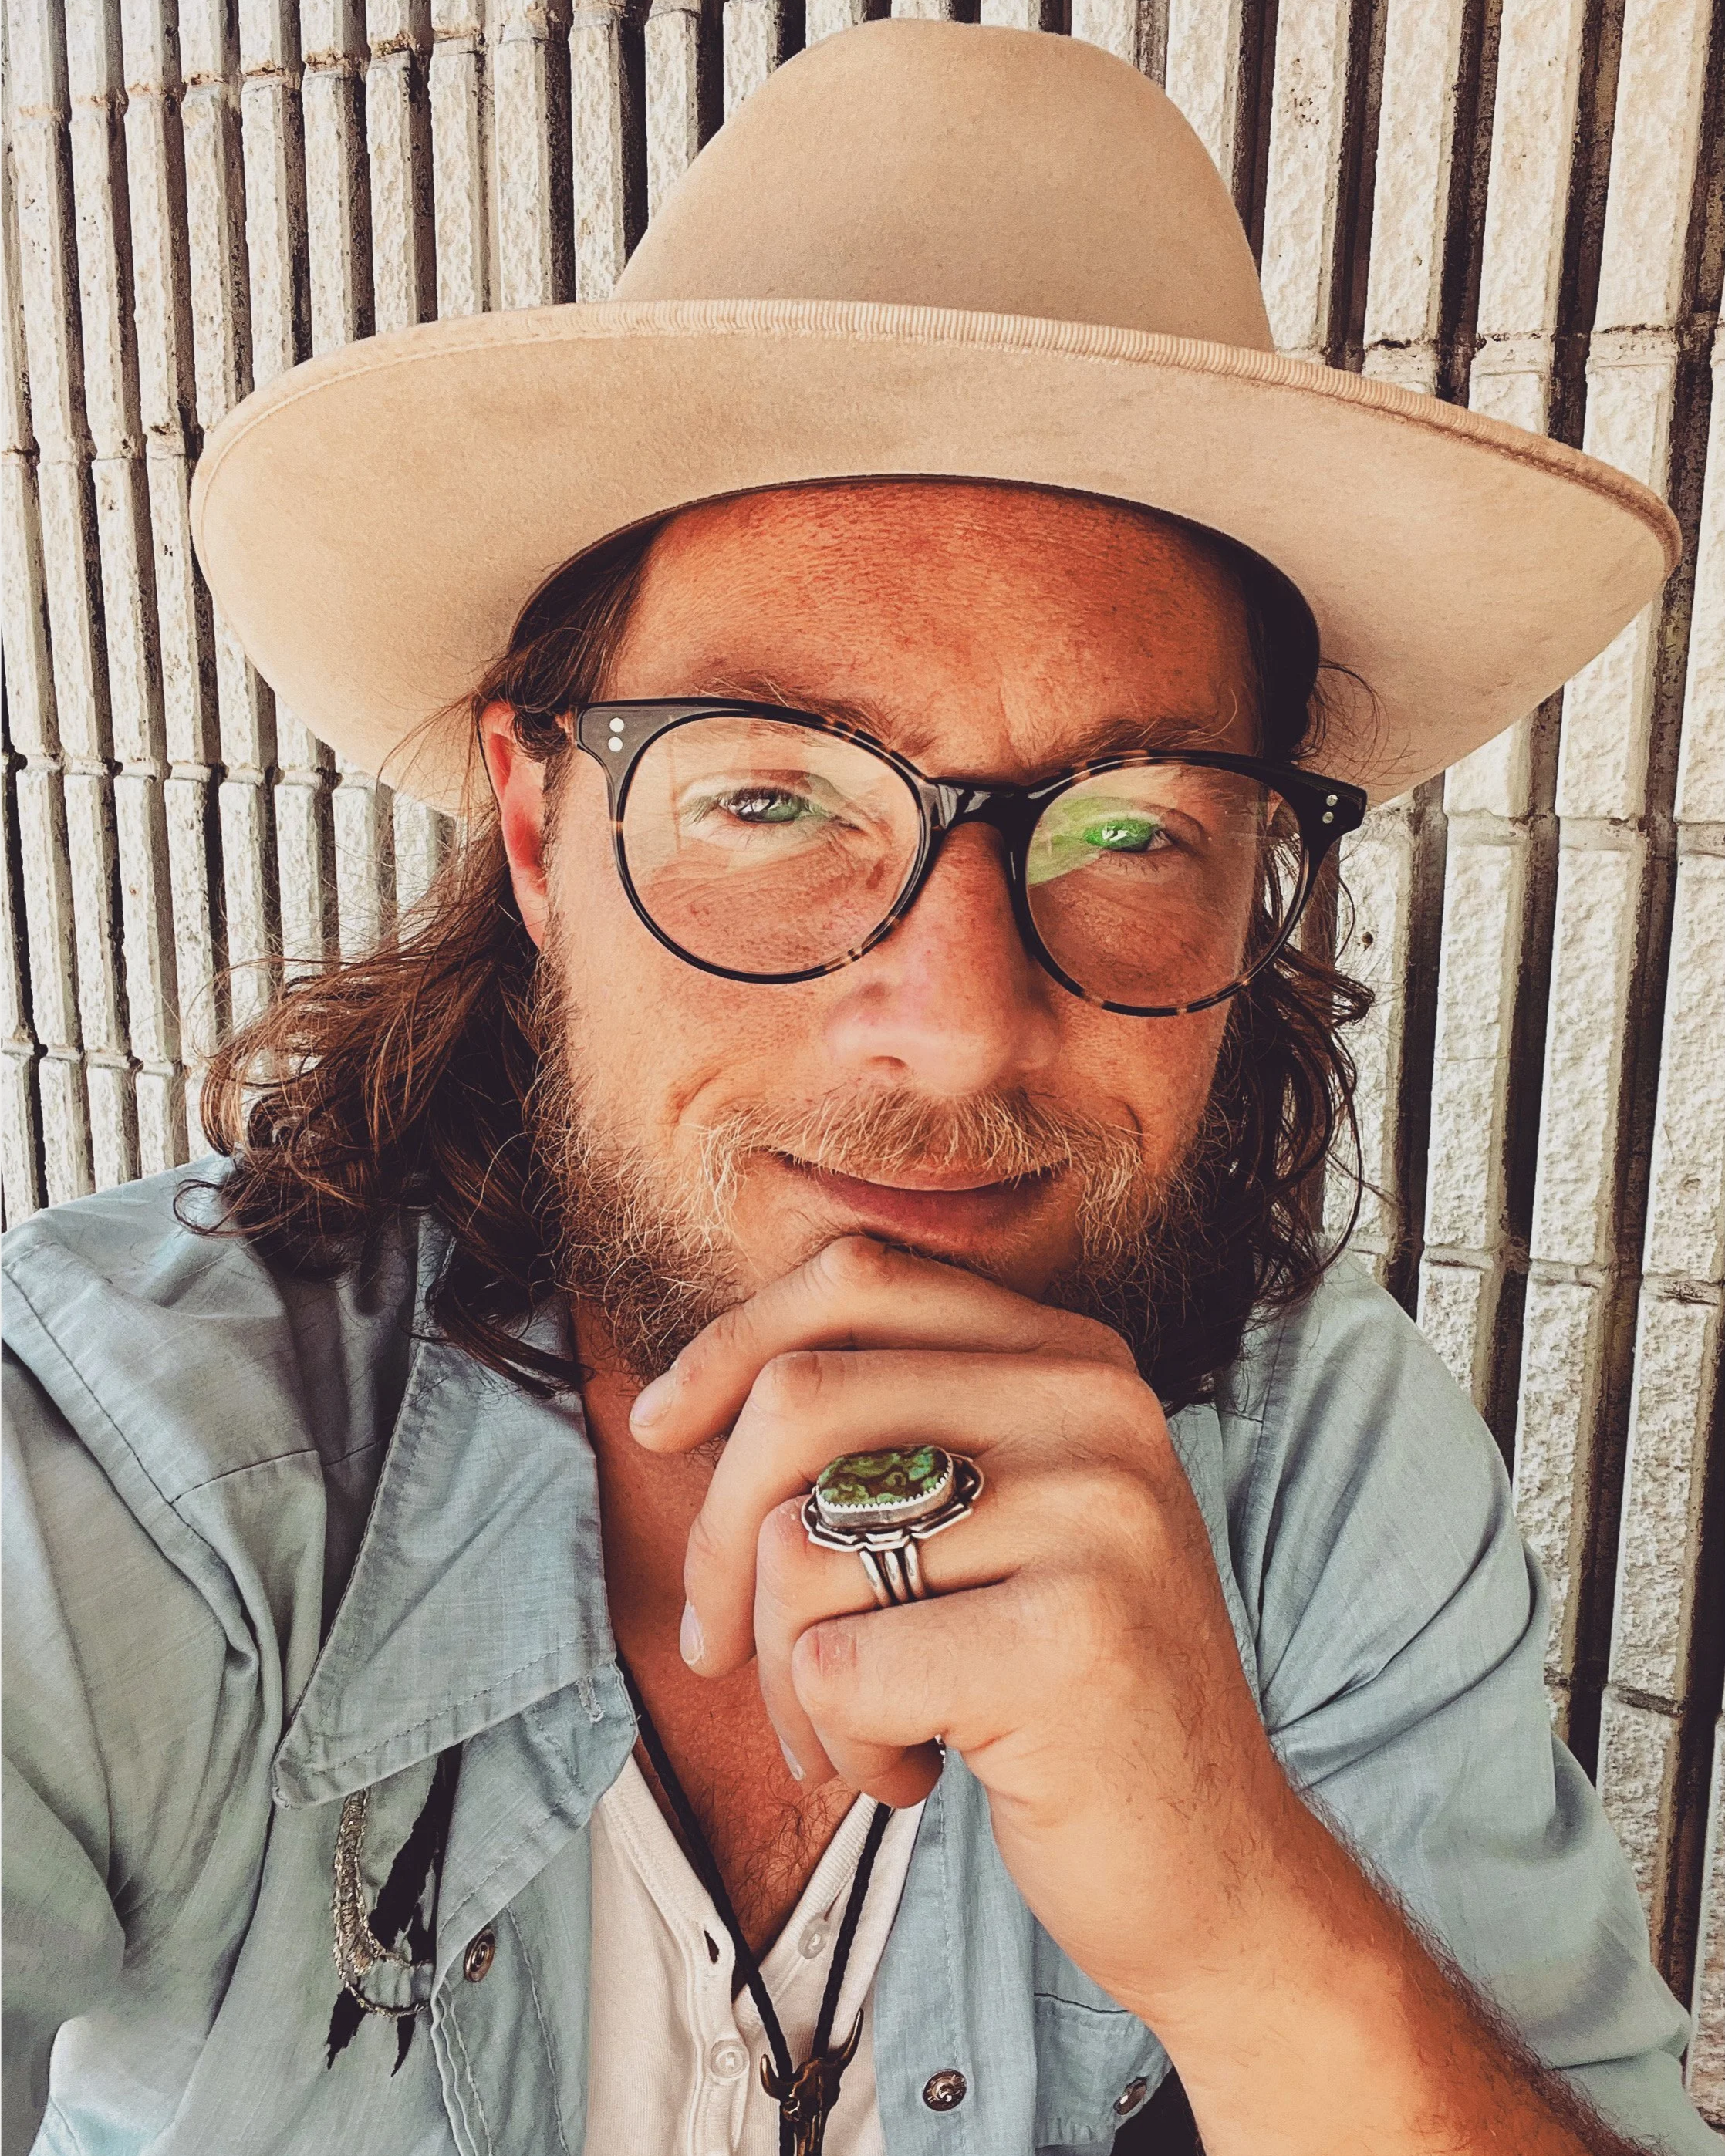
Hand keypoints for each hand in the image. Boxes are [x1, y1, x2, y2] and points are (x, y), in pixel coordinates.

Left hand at [627, 1233, 1300, 2022]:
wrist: (1219, 1868)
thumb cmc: (1067, 1690)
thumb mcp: (1007, 1517)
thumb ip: (895, 1429)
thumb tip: (683, 1403)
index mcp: (1077, 1360)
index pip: (858, 1281)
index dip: (730, 1345)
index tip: (661, 1426)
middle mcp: (1097, 1413)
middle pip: (801, 1401)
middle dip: (713, 1538)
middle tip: (716, 1644)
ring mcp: (1094, 1523)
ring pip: (797, 1548)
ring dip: (784, 1675)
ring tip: (865, 1730)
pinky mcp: (1069, 1645)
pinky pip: (833, 1667)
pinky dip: (838, 1744)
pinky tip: (919, 1772)